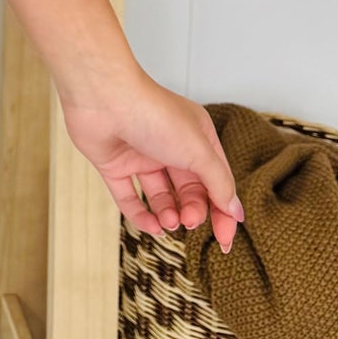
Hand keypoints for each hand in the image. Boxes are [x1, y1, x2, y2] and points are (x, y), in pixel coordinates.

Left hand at [58, 64, 244, 251]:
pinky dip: (140, 216)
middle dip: (192, 211)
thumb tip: (235, 211)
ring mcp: (140, 155)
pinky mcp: (114, 164)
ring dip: (168, 214)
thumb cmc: (153, 114)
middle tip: (188, 220)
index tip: (225, 241)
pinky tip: (153, 227)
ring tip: (170, 222)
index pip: (216, 180)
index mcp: (196, 137)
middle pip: (189, 191)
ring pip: (160, 196)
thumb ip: (218, 182)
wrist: (102, 97)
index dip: (222, 211)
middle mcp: (169, 145)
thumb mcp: (198, 150)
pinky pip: (129, 197)